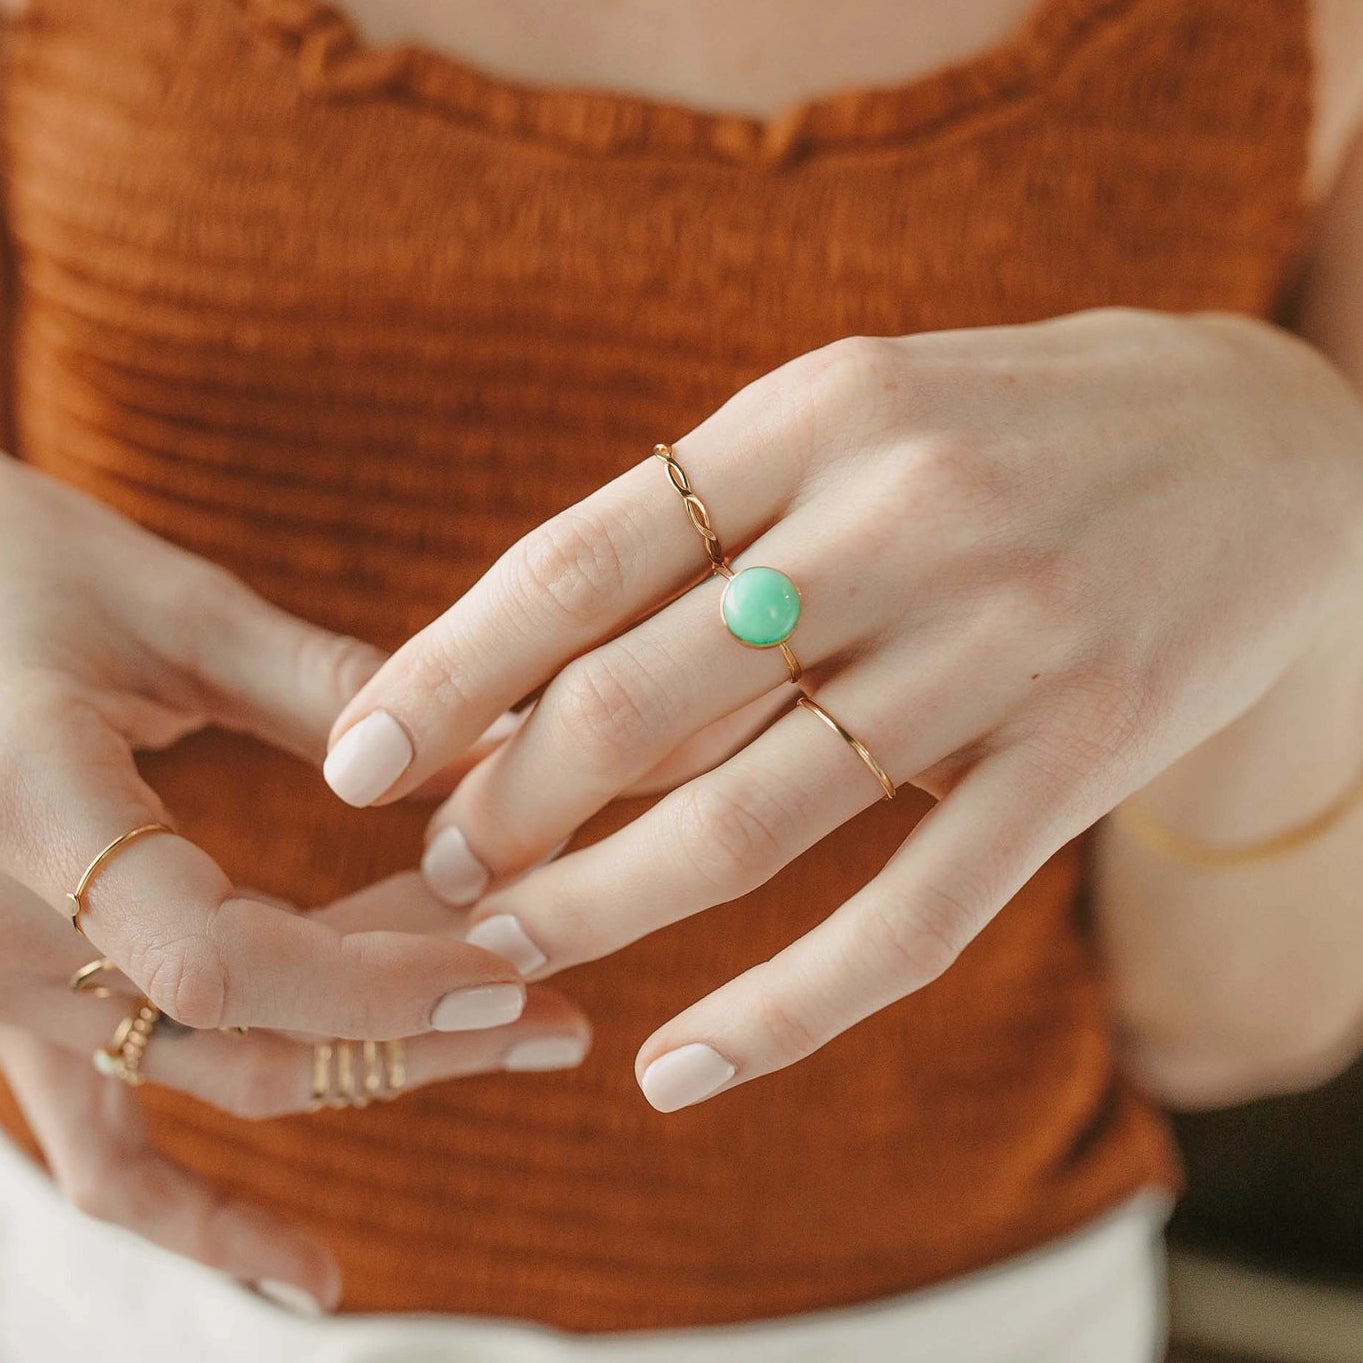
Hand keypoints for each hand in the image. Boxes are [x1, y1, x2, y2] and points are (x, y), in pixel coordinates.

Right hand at [0, 457, 589, 1299]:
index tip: (510, 967)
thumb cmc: (2, 563)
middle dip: (418, 1031)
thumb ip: (317, 682)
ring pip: (198, 1092)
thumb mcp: (162, 607)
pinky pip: (99, 1148)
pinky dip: (199, 1218)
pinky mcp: (13, 1004)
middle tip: (559, 1015)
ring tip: (504, 1054)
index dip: (379, 982)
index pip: (221, 960)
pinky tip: (310, 1274)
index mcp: (32, 812)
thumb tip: (492, 741)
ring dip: (361, 1084)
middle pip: (243, 1036)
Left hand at [325, 308, 1362, 1109]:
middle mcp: (903, 522)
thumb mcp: (855, 416)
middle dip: (505, 805)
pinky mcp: (1079, 760)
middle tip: (436, 867)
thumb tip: (546, 676)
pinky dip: (783, 1012)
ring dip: (602, 904)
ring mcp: (1001, 649)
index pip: (580, 558)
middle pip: (641, 703)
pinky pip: (911, 917)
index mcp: (819, 412)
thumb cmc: (1013, 424)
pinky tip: (680, 1068)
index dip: (447, 671)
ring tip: (512, 941)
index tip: (354, 756)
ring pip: (751, 822)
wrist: (1262, 435)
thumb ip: (715, 529)